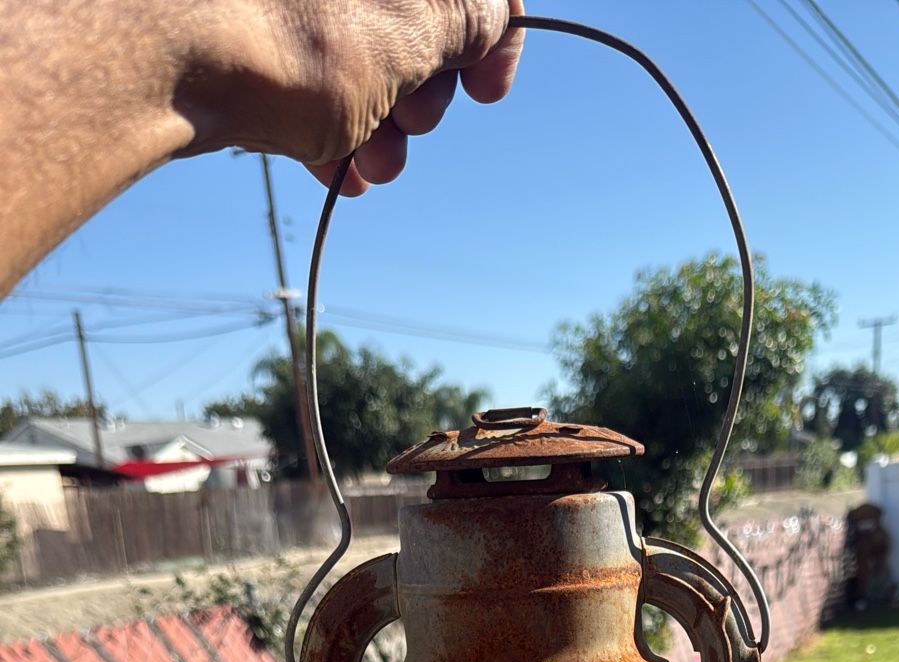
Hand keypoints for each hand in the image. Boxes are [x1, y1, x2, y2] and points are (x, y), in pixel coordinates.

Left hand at [184, 0, 525, 192]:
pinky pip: (308, 65)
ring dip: (381, 118)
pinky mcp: (246, 21)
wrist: (164, 52)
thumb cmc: (296, 37)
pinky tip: (334, 171)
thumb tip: (487, 19)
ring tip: (372, 169)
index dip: (495, 37)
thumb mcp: (412, 30)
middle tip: (412, 132)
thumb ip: (466, 17)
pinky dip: (330, 115)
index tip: (487, 94)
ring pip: (358, 47)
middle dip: (423, 89)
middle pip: (412, 14)